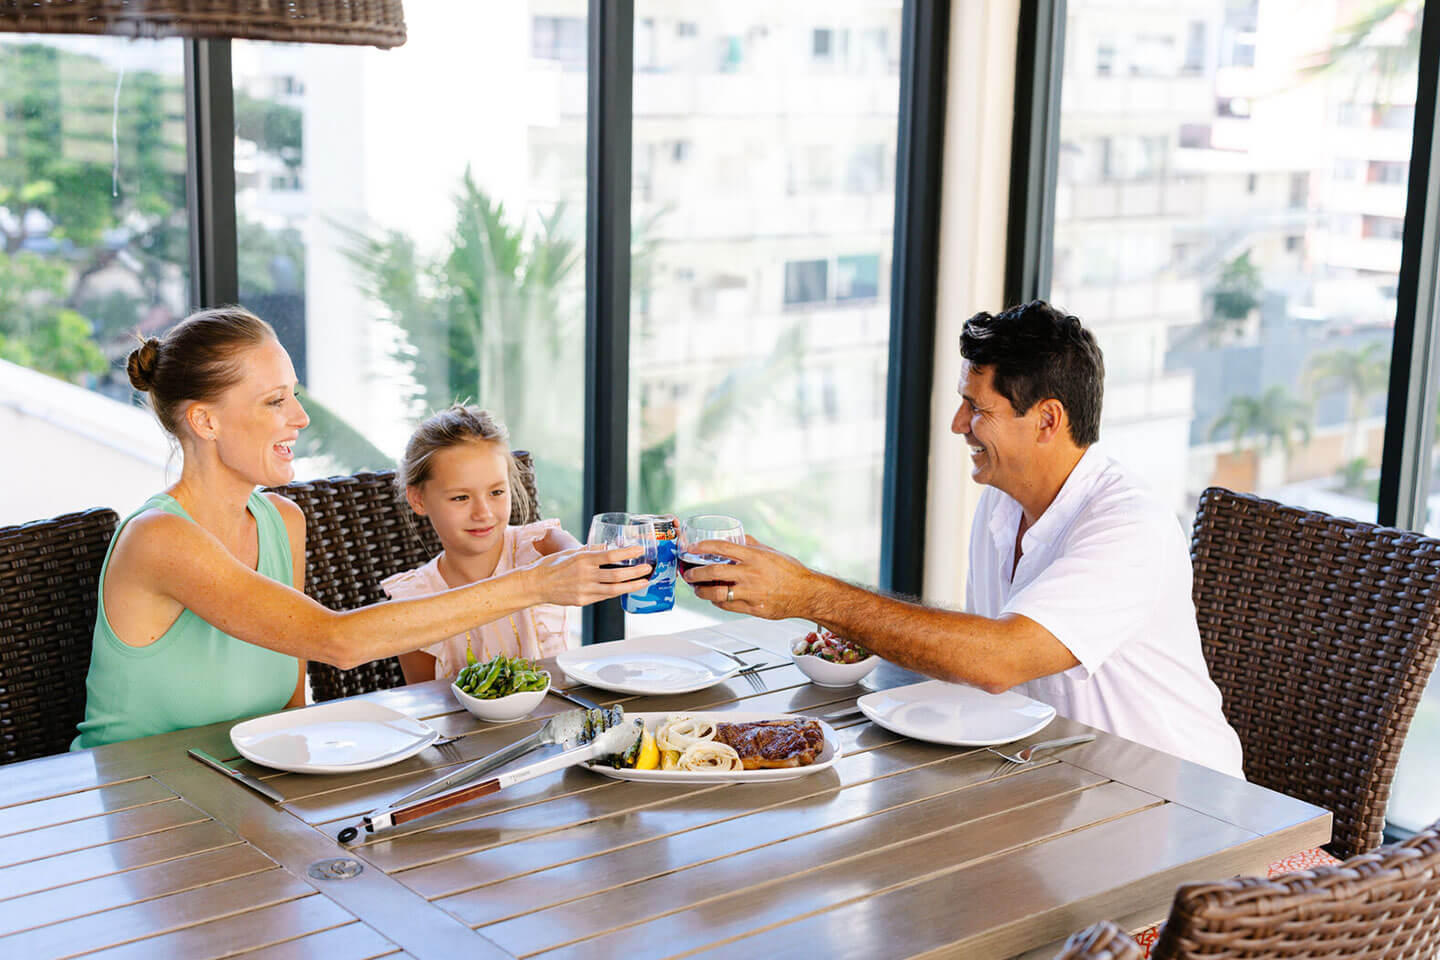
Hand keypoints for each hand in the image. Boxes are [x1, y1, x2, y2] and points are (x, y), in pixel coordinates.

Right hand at [524, 545, 652, 606]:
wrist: (535, 584)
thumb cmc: (552, 565)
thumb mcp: (570, 552)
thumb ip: (589, 551)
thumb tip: (607, 547)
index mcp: (582, 559)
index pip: (610, 555)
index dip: (628, 553)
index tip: (640, 549)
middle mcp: (585, 575)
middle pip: (617, 575)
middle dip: (636, 572)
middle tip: (648, 568)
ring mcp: (585, 590)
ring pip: (614, 590)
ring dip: (632, 586)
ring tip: (644, 582)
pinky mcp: (583, 601)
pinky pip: (604, 596)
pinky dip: (616, 592)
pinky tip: (625, 589)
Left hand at [681, 535, 817, 619]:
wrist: (806, 593)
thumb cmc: (790, 571)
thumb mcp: (771, 552)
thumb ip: (752, 544)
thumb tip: (735, 537)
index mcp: (754, 556)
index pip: (722, 547)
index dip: (703, 547)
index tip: (691, 548)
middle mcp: (751, 573)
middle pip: (714, 571)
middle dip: (695, 573)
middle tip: (688, 574)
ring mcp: (752, 592)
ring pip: (717, 593)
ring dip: (702, 591)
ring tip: (697, 589)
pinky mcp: (753, 608)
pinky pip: (728, 606)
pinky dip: (717, 602)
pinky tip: (714, 599)